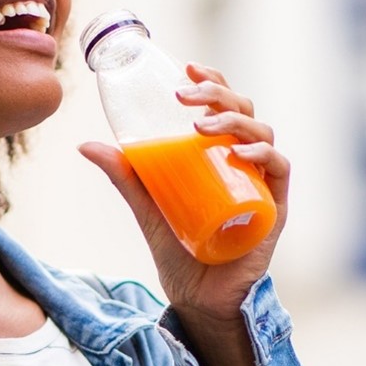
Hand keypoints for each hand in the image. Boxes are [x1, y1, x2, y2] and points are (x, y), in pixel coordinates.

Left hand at [78, 62, 290, 324]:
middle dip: (217, 93)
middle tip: (183, 96)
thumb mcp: (147, 206)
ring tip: (201, 126)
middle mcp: (246, 161)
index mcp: (220, 153)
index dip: (212, 80)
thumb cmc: (178, 249)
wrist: (197, 298)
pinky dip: (262, 154)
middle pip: (244, 110)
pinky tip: (238, 152)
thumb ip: (125, 175)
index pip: (224, 104)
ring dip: (234, 120)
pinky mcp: (274, 208)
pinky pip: (279, 170)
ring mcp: (262, 183)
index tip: (186, 67)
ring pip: (262, 132)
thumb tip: (85, 145)